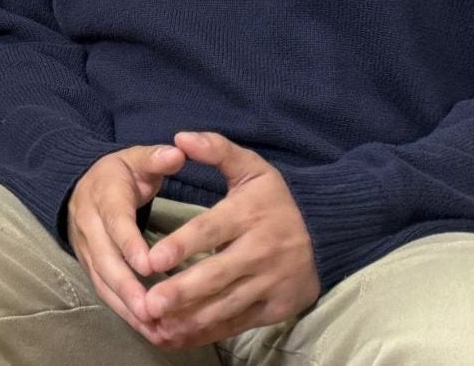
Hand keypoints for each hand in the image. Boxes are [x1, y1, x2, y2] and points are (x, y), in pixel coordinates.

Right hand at [67, 141, 187, 336]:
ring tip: (150, 326)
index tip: (149, 266)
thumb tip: (176, 153)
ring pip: (102, 280)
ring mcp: (86, 248)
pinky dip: (122, 309)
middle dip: (127, 287)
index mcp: (103, 196)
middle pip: (105, 260)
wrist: (82, 183)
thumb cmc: (121, 174)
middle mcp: (89, 224)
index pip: (115, 222)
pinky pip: (103, 290)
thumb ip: (157, 158)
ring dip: (125, 305)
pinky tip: (145, 326)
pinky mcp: (90, 264)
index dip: (130, 245)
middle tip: (151, 309)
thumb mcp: (137, 157)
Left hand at [132, 131, 319, 349]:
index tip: (152, 260)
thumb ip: (216, 149)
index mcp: (251, 213)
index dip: (182, 245)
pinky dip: (207, 332)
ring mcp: (272, 283)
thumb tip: (181, 138)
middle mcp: (263, 251)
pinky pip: (237, 323)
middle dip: (182, 291)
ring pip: (226, 305)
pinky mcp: (276, 308)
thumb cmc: (272, 200)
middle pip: (218, 275)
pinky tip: (178, 336)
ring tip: (157, 325)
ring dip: (190, 318)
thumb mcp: (251, 167)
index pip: (212, 230)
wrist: (325, 235)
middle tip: (148, 303)